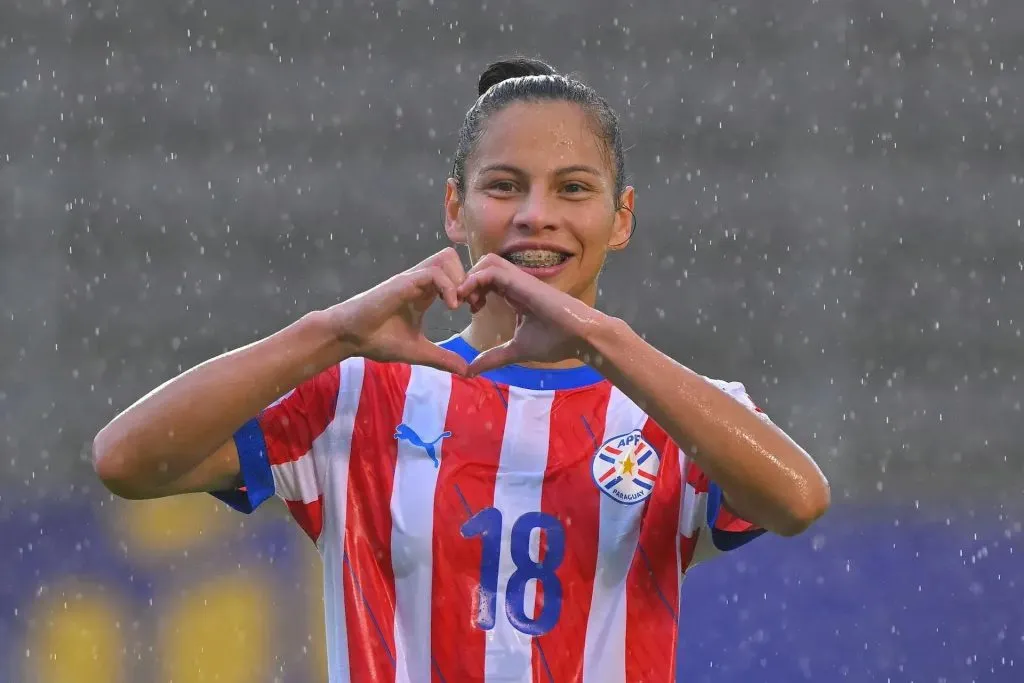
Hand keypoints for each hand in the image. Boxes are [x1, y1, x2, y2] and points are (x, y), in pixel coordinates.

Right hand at [328, 247, 469, 374]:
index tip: (475, 310)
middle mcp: (420, 282)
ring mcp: (412, 279)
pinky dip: (448, 287)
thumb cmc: (378, 340)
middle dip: (469, 278)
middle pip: (453, 259)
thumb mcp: (418, 351)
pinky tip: (451, 307)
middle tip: (472, 304)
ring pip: (446, 258)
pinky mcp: (403, 282)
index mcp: (426, 293)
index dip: (470, 288)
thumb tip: (466, 371)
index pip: (456, 274)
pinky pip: (433, 273)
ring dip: (459, 279)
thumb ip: (442, 358)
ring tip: (460, 305)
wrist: (350, 337)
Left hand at [456, 254, 614, 375]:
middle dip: (468, 280)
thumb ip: (494, 357)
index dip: (472, 289)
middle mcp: (516, 283)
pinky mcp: (523, 282)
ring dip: (471, 278)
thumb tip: (471, 370)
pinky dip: (476, 280)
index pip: (486, 279)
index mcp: (514, 294)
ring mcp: (520, 280)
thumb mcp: (517, 350)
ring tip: (467, 301)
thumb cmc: (556, 341)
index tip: (468, 310)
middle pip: (484, 265)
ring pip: (487, 262)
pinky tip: (471, 299)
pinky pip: (492, 270)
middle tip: (464, 304)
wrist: (581, 338)